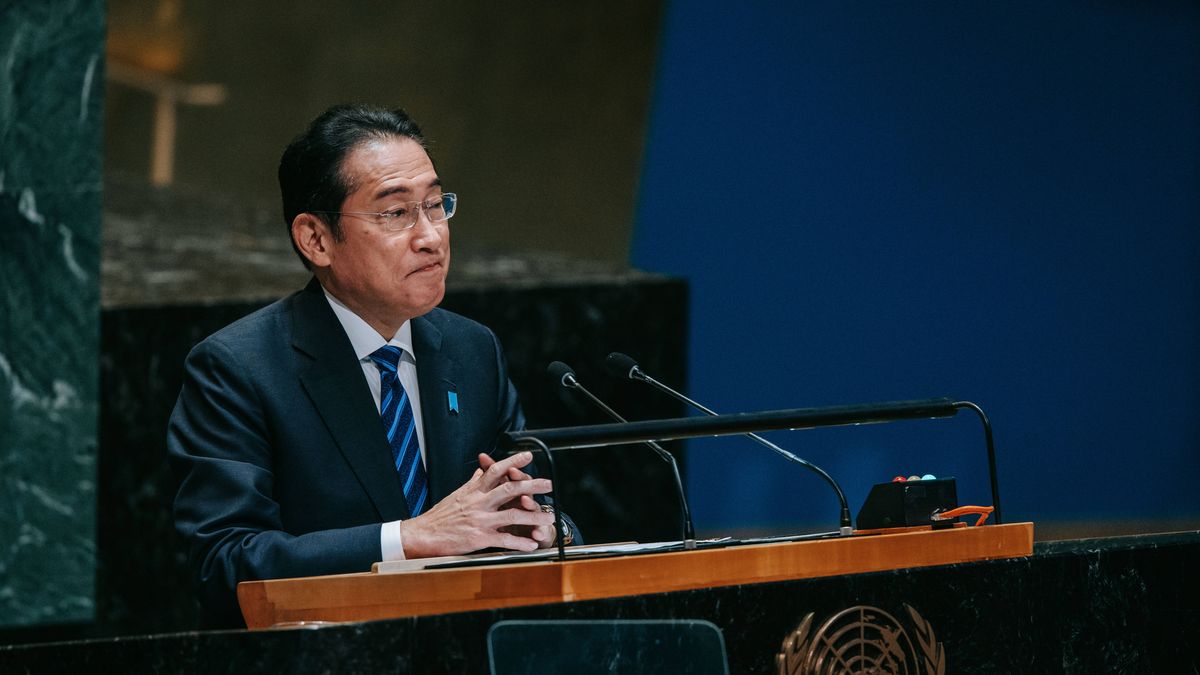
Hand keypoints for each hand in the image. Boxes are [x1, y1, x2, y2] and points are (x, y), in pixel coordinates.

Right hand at [399, 451, 555, 557]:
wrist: (423, 535)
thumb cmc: (440, 516)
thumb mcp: (457, 494)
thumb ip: (473, 482)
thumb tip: (483, 468)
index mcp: (474, 491)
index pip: (496, 470)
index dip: (513, 462)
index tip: (528, 456)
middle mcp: (479, 503)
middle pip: (510, 489)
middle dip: (532, 485)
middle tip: (548, 484)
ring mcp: (480, 520)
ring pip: (512, 515)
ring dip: (534, 517)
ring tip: (550, 517)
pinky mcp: (479, 538)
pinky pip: (504, 539)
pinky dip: (520, 542)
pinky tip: (532, 544)